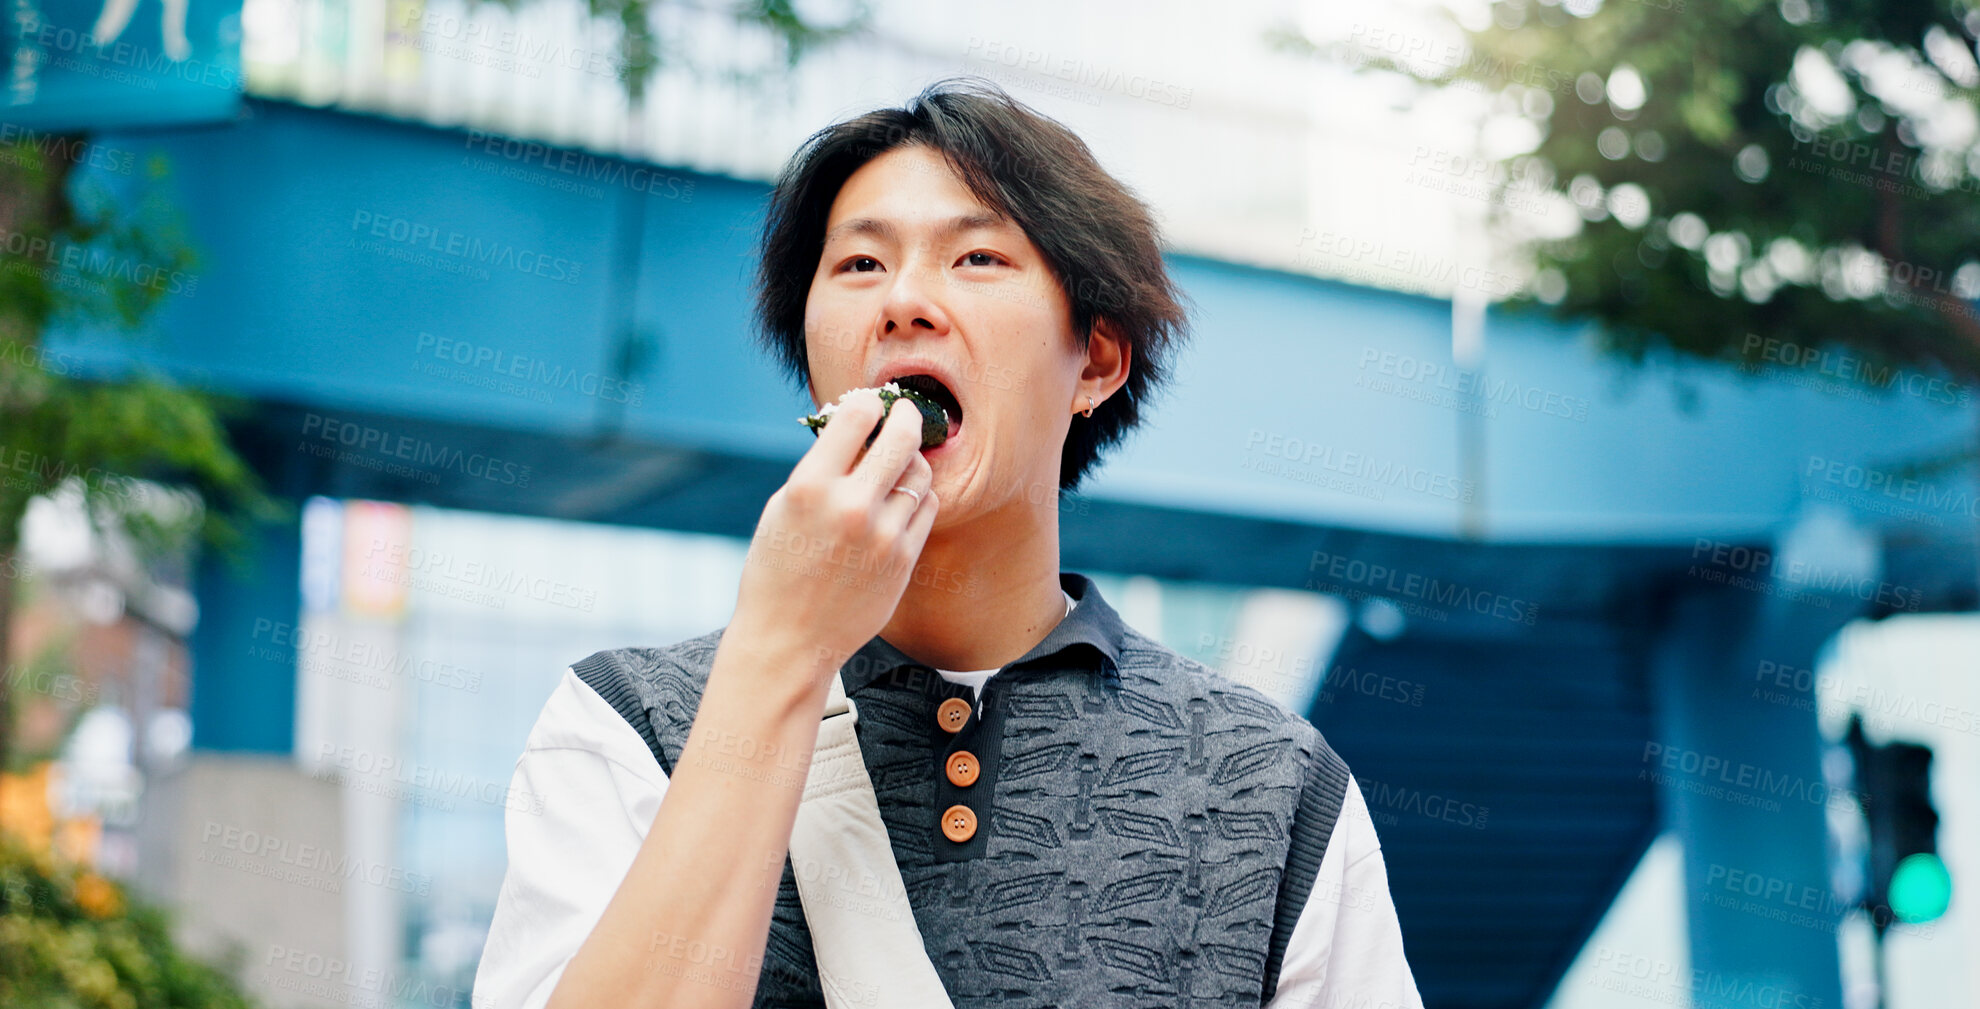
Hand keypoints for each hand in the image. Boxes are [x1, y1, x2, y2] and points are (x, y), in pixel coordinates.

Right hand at [731, 388, 938, 686]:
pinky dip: (918, 495)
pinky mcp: (903, 559)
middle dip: (906, 415)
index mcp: (809, 487)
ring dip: (912, 459)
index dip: (867, 403)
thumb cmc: (777, 571)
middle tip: (906, 411)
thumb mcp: (782, 509)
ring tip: (899, 461)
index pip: (855, 417)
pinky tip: (904, 497)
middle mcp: (850, 506)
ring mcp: (882, 535)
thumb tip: (856, 429)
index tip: (871, 402)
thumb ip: (820, 469)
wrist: (789, 640)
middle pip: (901, 437)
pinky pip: (927, 508)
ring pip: (920, 472)